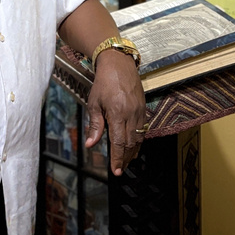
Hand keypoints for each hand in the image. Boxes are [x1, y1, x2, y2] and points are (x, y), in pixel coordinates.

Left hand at [84, 50, 146, 175]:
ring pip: (139, 138)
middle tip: (121, 170)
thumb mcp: (94, 103)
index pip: (118, 142)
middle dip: (126, 158)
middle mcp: (131, 114)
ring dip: (133, 152)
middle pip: (131, 143)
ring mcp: (139, 111)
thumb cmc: (103, 82)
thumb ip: (94, 125)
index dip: (117, 158)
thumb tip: (90, 144)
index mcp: (117, 114)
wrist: (119, 64)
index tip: (116, 171)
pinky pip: (143, 129)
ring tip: (127, 162)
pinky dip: (139, 140)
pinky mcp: (143, 108)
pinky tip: (134, 146)